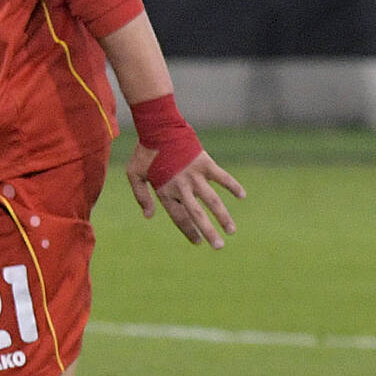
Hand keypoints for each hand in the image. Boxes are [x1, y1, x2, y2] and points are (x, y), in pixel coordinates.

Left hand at [129, 146, 244, 247]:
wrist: (158, 128)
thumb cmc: (144, 152)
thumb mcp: (134, 175)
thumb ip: (141, 196)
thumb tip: (148, 217)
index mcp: (164, 191)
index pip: (179, 217)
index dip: (188, 231)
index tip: (198, 243)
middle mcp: (181, 187)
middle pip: (197, 215)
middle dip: (208, 232)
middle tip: (218, 247)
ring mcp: (194, 176)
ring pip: (212, 201)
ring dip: (223, 217)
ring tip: (231, 230)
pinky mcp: (205, 163)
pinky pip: (223, 177)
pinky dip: (233, 186)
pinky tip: (242, 196)